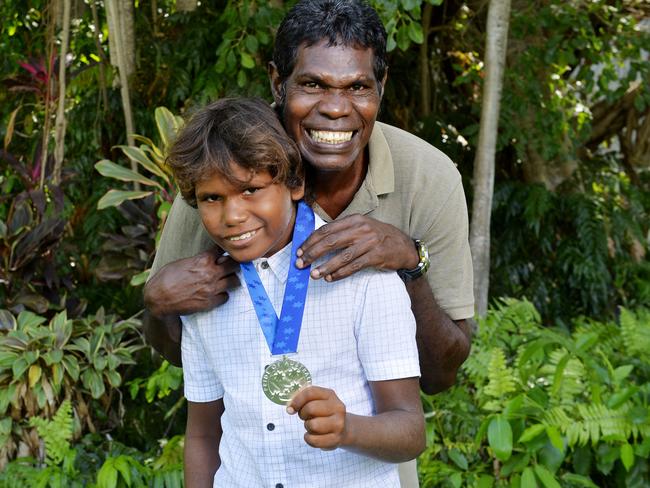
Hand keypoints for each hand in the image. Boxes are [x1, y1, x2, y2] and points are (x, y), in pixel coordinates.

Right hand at [144, 248, 239, 317]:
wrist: (158, 299)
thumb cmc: (165, 279)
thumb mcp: (182, 262)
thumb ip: (198, 260)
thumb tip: (209, 259)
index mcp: (202, 260)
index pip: (222, 249)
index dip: (225, 250)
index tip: (225, 252)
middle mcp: (210, 273)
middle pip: (235, 265)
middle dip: (234, 265)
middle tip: (231, 267)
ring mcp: (212, 288)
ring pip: (235, 281)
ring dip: (232, 279)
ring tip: (227, 280)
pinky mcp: (210, 302)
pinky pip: (226, 296)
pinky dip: (223, 294)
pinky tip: (217, 293)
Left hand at [287, 386, 347, 449]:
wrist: (343, 428)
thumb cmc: (323, 413)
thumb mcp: (317, 400)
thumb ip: (303, 399)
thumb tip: (290, 409)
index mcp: (330, 395)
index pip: (310, 392)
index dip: (297, 400)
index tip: (291, 408)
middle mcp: (337, 408)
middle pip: (310, 408)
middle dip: (303, 414)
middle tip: (306, 416)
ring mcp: (338, 424)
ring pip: (313, 425)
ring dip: (307, 426)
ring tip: (312, 425)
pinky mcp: (336, 439)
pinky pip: (314, 440)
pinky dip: (308, 439)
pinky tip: (313, 435)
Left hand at [295, 214, 417, 280]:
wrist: (404, 246)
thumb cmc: (378, 237)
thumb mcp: (362, 227)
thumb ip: (343, 231)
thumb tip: (317, 243)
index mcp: (354, 220)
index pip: (327, 229)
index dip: (311, 241)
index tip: (300, 250)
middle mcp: (361, 229)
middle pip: (331, 241)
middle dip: (313, 253)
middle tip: (301, 263)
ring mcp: (370, 242)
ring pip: (342, 256)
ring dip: (325, 266)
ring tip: (314, 274)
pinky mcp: (376, 256)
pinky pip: (354, 266)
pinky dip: (340, 273)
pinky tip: (331, 278)